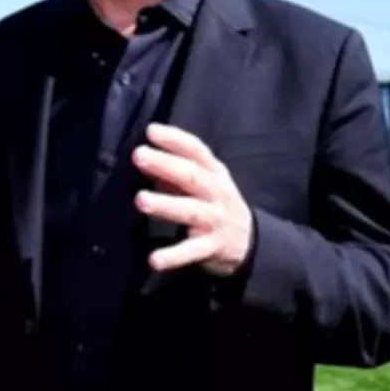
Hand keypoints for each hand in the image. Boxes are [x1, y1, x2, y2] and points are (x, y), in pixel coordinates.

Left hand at [132, 123, 253, 275]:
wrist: (250, 242)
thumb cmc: (216, 202)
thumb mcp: (204, 180)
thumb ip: (175, 169)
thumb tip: (143, 156)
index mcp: (214, 172)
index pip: (196, 151)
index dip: (175, 139)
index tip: (151, 131)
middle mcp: (217, 193)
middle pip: (192, 176)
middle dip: (165, 165)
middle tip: (139, 156)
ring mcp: (215, 220)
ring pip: (190, 211)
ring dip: (166, 205)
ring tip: (141, 200)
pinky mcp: (212, 248)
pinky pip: (191, 252)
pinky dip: (173, 256)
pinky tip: (154, 260)